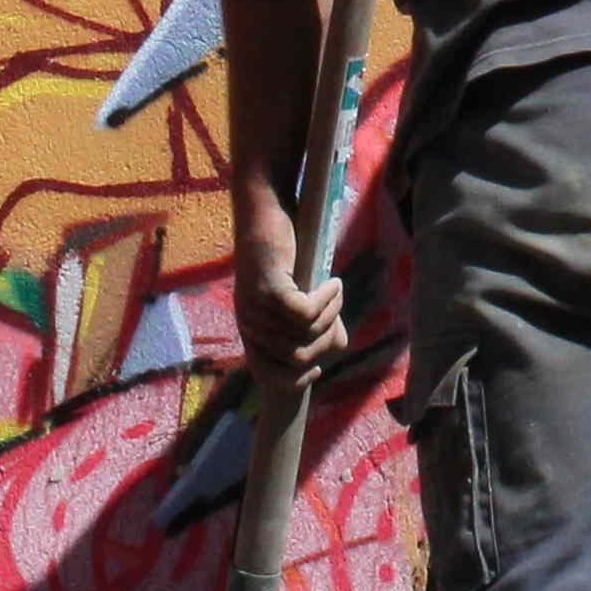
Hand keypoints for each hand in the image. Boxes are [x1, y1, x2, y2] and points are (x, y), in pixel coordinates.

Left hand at [233, 192, 348, 379]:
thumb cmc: (285, 251)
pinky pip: (307, 313)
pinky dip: (327, 300)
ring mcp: (258, 308)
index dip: (294, 380)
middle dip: (326, 339)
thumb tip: (340, 344)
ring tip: (335, 289)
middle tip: (337, 310)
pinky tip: (332, 282)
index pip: (266, 376)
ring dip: (331, 312)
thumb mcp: (297, 293)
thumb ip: (314, 321)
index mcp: (250, 330)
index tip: (316, 370)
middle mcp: (249, 324)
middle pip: (298, 358)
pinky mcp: (271, 289)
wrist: (265, 211)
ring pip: (307, 334)